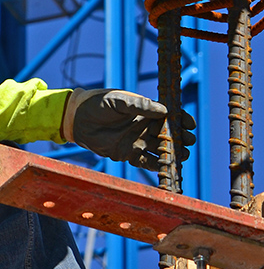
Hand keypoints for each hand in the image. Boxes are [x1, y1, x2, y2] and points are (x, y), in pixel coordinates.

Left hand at [61, 88, 195, 169]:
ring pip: (160, 149)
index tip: (189, 124)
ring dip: (172, 153)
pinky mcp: (129, 154)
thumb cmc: (97, 103)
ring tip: (182, 155)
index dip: (180, 119)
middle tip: (188, 141)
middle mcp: (143, 126)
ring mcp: (137, 141)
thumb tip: (165, 110)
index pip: (167, 116)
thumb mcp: (119, 101)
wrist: (78, 119)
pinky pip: (147, 162)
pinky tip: (166, 167)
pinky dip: (157, 166)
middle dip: (180, 138)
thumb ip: (140, 106)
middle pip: (168, 134)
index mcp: (143, 110)